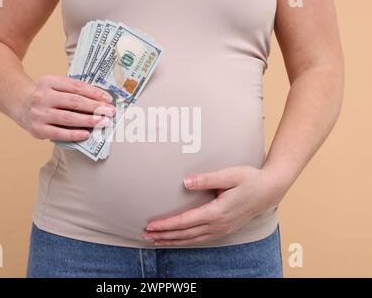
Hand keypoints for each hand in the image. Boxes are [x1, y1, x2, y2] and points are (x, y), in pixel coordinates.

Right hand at [18, 75, 115, 140]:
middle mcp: (42, 96)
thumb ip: (74, 91)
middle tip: (110, 112)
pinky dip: (74, 134)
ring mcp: (38, 113)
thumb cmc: (48, 97)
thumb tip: (102, 101)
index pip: (76, 86)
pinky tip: (86, 134)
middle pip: (74, 102)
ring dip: (88, 121)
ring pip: (68, 117)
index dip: (94, 93)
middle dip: (95, 107)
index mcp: (48, 81)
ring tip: (103, 122)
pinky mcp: (37, 129)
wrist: (21, 106)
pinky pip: (59, 133)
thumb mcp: (56, 87)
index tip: (108, 99)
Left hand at [144, 166, 286, 245]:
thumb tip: (185, 183)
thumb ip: (206, 179)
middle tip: (145, 235)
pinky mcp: (224, 230)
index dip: (166, 224)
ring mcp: (222, 230)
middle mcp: (218, 225)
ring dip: (173, 240)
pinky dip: (186, 241)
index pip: (185, 221)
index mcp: (217, 212)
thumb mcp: (230, 175)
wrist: (270, 191)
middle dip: (164, 235)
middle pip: (185, 234)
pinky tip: (177, 240)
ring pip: (192, 240)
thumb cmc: (250, 180)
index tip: (151, 225)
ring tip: (156, 240)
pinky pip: (201, 239)